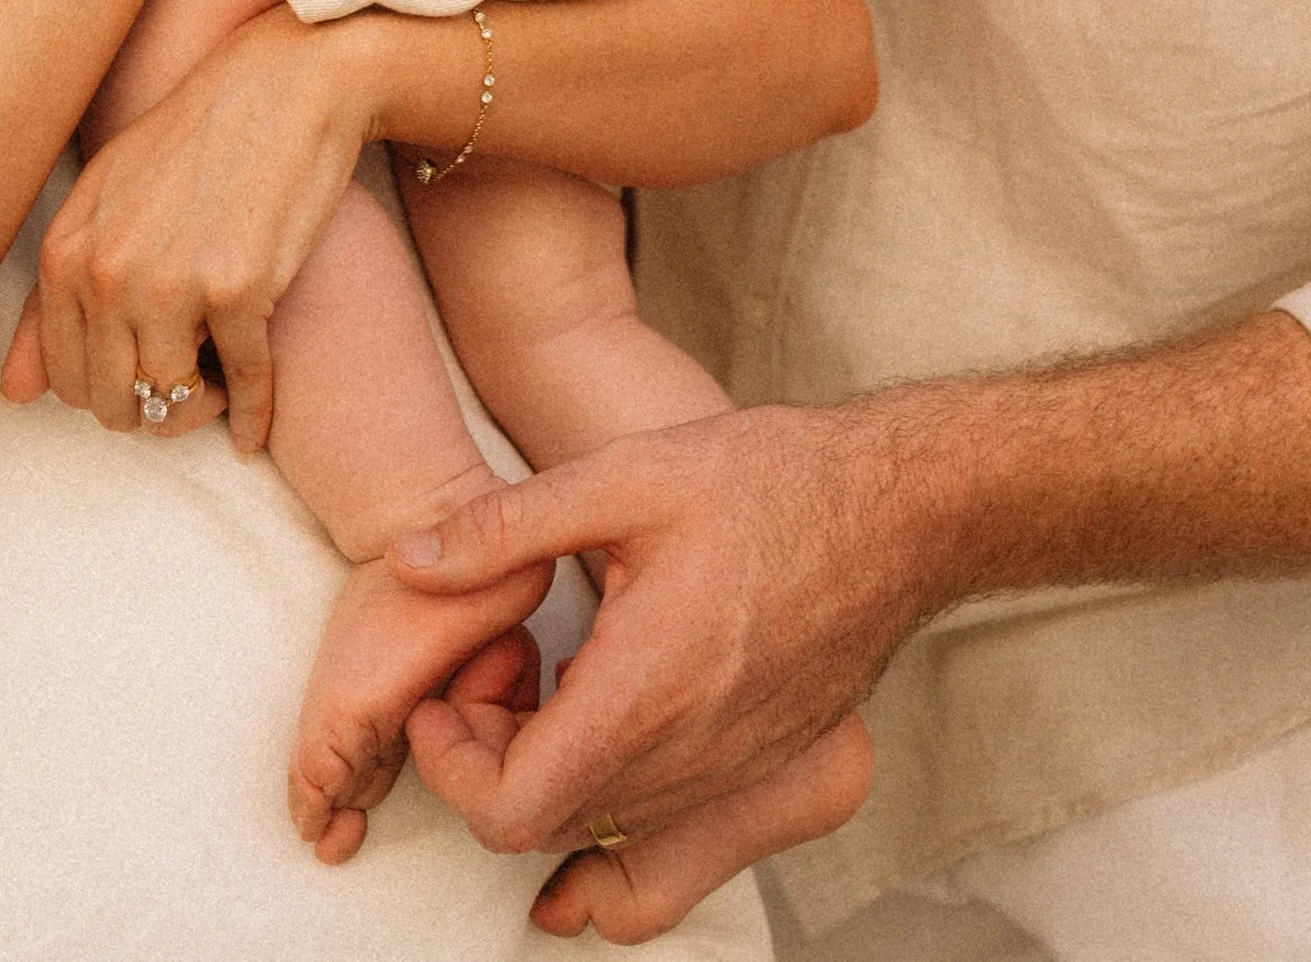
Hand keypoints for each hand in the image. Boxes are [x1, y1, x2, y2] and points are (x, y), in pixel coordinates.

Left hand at [1, 0, 389, 452]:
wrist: (287, 84)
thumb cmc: (198, 140)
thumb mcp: (106, 200)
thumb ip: (55, 296)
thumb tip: (12, 397)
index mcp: (66, 251)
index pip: (64, 379)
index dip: (109, 388)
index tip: (146, 365)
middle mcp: (108, 273)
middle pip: (114, 402)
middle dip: (151, 406)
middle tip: (189, 376)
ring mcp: (172, 282)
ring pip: (170, 404)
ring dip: (198, 410)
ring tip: (218, 378)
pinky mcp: (240, 288)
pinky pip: (242, 386)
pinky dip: (253, 414)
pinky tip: (256, 421)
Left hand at [392, 412, 900, 899]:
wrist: (903, 509)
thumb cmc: (771, 481)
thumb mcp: (626, 474)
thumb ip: (506, 525)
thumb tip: (407, 560)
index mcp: (646, 694)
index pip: (511, 812)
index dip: (452, 765)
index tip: (448, 692)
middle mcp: (692, 760)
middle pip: (546, 827)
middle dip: (491, 756)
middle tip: (500, 660)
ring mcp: (736, 777)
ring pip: (603, 834)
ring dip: (551, 771)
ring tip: (550, 673)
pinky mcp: (770, 775)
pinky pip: (669, 835)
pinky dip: (614, 799)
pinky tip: (607, 710)